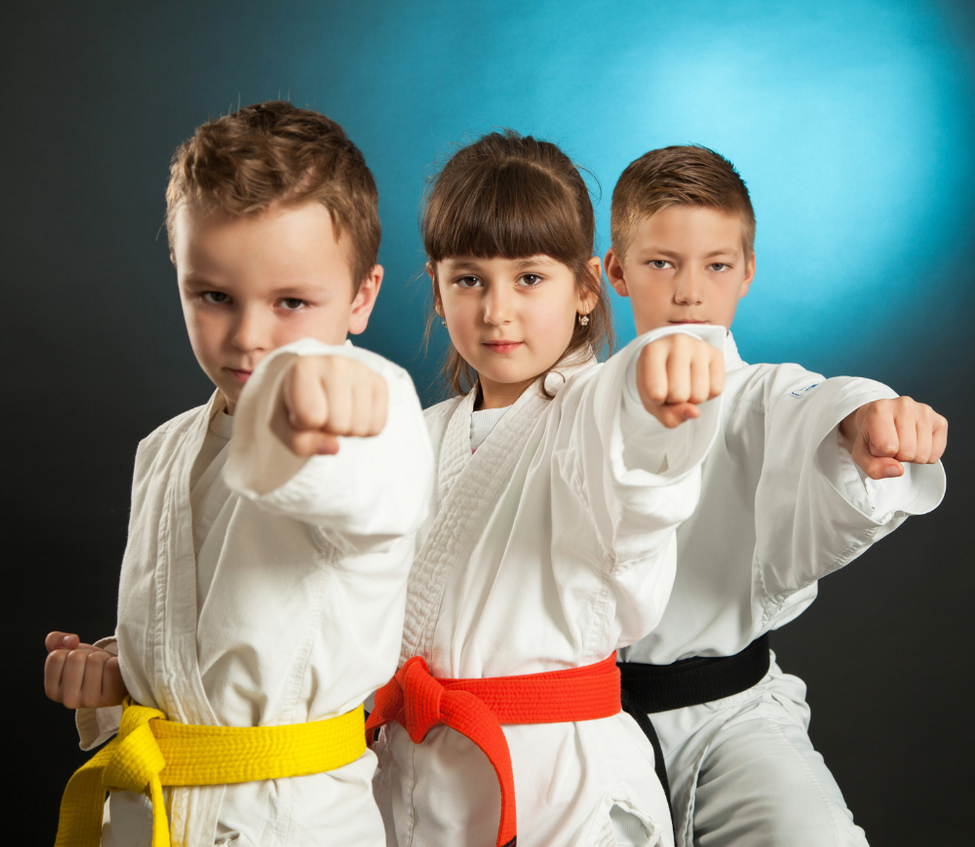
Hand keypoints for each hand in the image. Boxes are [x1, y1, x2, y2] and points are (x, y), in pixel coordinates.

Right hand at [44, 632, 126, 708]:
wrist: (116, 679)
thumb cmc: (89, 665)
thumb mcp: (68, 652)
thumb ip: (55, 640)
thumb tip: (72, 640)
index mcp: (52, 690)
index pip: (56, 656)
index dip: (69, 651)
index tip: (77, 663)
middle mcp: (68, 700)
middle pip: (76, 657)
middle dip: (87, 654)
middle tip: (93, 666)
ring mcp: (89, 700)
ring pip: (95, 660)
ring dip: (102, 657)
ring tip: (103, 669)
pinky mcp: (110, 697)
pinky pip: (111, 665)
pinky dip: (114, 662)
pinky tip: (114, 673)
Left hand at [272, 356, 387, 455]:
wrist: (315, 379)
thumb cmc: (295, 403)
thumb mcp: (282, 425)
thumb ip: (299, 442)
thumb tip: (335, 447)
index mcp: (304, 367)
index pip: (311, 416)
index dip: (303, 424)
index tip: (299, 409)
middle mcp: (336, 363)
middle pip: (339, 424)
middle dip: (328, 429)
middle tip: (321, 413)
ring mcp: (361, 371)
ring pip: (360, 427)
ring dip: (347, 430)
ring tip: (336, 413)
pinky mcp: (379, 381)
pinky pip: (378, 425)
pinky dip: (364, 429)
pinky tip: (353, 413)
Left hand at [636, 334, 723, 427]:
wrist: (672, 356)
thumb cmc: (658, 380)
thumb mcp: (652, 401)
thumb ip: (667, 415)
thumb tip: (695, 412)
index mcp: (651, 351)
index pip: (655, 393)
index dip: (657, 401)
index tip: (656, 389)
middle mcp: (676, 342)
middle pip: (679, 395)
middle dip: (676, 400)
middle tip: (672, 386)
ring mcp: (698, 346)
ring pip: (699, 395)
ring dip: (693, 399)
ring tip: (686, 384)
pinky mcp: (716, 353)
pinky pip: (716, 389)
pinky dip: (708, 393)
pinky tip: (699, 381)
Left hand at [840, 396, 946, 479]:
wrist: (878, 422)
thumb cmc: (870, 437)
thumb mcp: (861, 455)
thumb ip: (873, 467)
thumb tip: (897, 470)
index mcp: (879, 409)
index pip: (887, 447)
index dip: (880, 453)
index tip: (876, 443)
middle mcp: (904, 405)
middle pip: (907, 452)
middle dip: (897, 456)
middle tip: (890, 444)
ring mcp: (924, 411)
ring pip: (922, 455)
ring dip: (911, 457)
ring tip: (901, 443)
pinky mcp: (940, 420)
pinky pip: (935, 454)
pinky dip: (925, 456)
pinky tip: (915, 442)